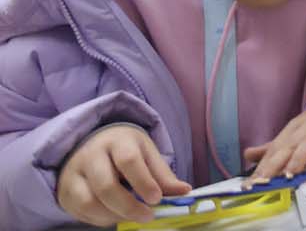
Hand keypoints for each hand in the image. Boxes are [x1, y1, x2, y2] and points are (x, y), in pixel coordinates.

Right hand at [56, 125, 190, 226]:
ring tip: (132, 217)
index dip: (143, 182)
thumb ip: (162, 174)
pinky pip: (80, 211)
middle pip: (106, 186)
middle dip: (129, 206)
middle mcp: (91, 155)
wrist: (90, 145)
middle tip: (148, 216)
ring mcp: (73, 174)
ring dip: (113, 215)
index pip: (128, 160)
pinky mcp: (64, 191)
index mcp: (117, 141)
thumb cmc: (123, 150)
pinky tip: (115, 216)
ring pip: (89, 202)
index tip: (157, 199)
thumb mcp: (146, 153)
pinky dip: (99, 219)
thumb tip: (185, 191)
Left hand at [245, 95, 305, 181]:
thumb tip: (248, 154)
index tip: (249, 184)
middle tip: (262, 182)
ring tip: (289, 175)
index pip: (275, 147)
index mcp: (296, 127)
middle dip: (275, 163)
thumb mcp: (299, 132)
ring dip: (300, 157)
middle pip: (290, 144)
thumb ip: (275, 146)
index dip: (262, 166)